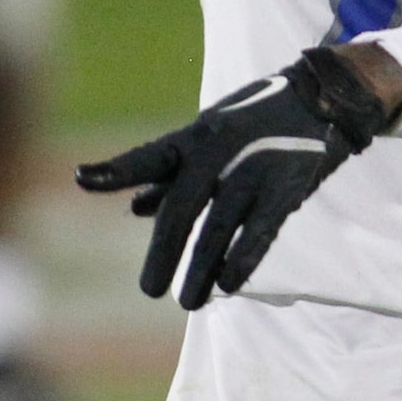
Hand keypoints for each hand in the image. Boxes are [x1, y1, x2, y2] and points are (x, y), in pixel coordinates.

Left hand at [75, 47, 389, 309]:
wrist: (320, 99)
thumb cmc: (253, 121)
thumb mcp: (208, 136)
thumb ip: (171, 172)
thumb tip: (133, 206)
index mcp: (195, 137)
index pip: (148, 155)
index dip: (115, 168)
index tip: (81, 176)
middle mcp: (219, 150)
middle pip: (182, 207)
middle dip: (164, 252)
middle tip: (150, 290)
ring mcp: (253, 169)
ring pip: (219, 228)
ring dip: (201, 269)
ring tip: (188, 301)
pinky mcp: (286, 188)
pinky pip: (260, 231)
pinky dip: (242, 259)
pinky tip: (228, 284)